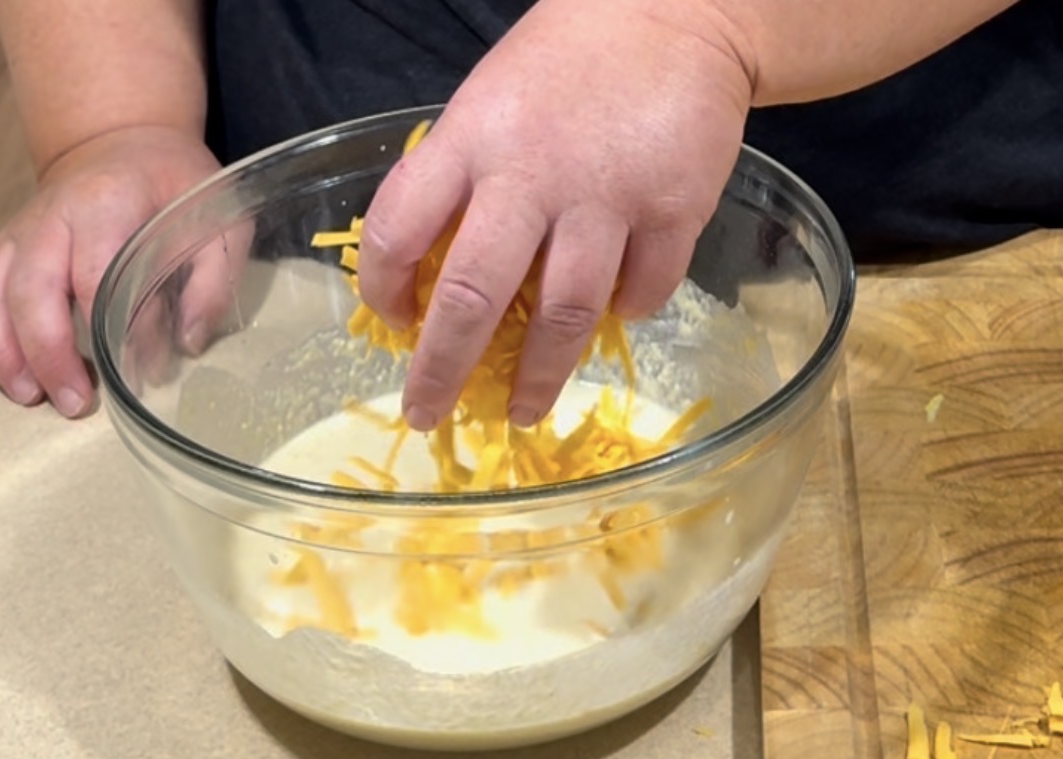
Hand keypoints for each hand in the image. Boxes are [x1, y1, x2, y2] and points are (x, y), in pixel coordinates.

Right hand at [0, 125, 219, 415]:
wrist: (125, 140)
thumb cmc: (177, 185)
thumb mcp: (221, 221)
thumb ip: (212, 280)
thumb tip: (189, 343)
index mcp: (106, 204)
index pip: (93, 272)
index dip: (106, 326)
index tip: (134, 369)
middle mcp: (51, 216)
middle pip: (31, 288)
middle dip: (47, 352)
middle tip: (75, 404)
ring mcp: (22, 230)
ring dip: (5, 351)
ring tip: (32, 398)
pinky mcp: (9, 247)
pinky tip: (14, 377)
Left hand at [356, 0, 753, 429]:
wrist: (677, 13)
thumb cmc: (569, 60)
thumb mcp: (491, 101)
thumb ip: (465, 177)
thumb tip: (445, 273)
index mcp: (472, 139)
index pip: (400, 229)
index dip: (384, 290)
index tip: (392, 324)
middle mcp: (531, 175)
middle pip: (474, 296)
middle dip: (443, 369)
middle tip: (427, 414)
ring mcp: (607, 198)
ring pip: (563, 316)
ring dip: (540, 375)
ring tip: (524, 410)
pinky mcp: (674, 212)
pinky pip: (642, 293)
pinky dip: (626, 312)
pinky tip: (617, 310)